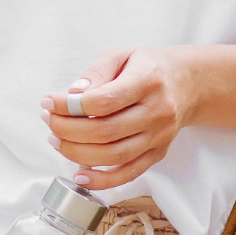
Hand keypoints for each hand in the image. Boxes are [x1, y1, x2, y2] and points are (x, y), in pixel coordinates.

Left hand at [40, 46, 195, 190]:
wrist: (186, 84)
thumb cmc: (147, 68)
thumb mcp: (121, 55)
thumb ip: (96, 71)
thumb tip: (72, 94)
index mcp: (148, 81)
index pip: (104, 101)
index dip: (70, 106)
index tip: (49, 103)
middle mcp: (157, 111)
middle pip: (105, 131)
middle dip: (68, 130)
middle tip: (49, 121)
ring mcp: (159, 136)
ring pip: (114, 155)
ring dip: (77, 153)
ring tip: (57, 140)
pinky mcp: (157, 153)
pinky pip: (129, 173)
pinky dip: (102, 180)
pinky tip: (80, 175)